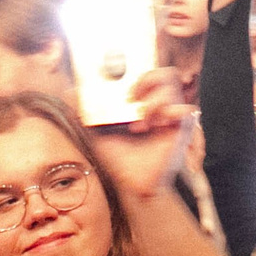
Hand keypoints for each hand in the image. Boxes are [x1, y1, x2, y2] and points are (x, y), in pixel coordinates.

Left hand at [88, 69, 189, 200]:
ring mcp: (172, 116)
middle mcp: (160, 106)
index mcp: (143, 101)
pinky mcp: (182, 128)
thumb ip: (83, 110)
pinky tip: (156, 125)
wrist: (130, 182)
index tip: (124, 91)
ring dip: (154, 101)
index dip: (139, 75)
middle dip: (148, 80)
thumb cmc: (118, 157)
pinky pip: (186, 110)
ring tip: (141, 123)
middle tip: (132, 98)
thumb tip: (69, 91)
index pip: (150, 74)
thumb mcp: (95, 130)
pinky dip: (170, 112)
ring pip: (172, 87)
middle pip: (166, 74)